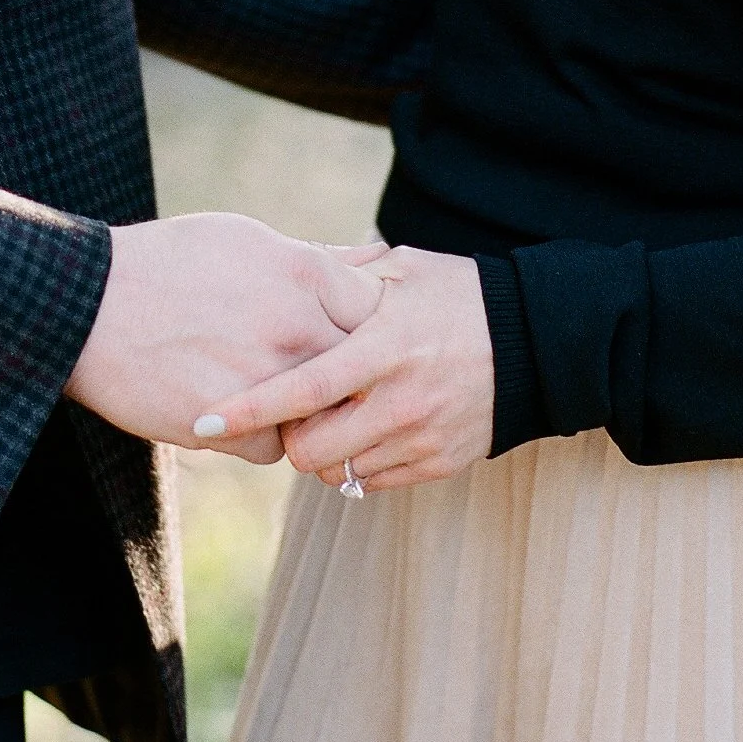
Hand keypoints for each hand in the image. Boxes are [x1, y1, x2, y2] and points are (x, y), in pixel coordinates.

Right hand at [65, 213, 390, 463]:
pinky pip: (276, 447)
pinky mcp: (237, 429)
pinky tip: (230, 410)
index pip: (379, 311)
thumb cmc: (170, 263)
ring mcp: (270, 381)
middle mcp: (298, 326)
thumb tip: (375, 257)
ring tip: (268, 391)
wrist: (90, 305)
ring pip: (322, 415)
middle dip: (350, 378)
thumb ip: (316, 258)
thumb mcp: (247, 239)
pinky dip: (258, 437)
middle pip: (363, 370)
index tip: (353, 334)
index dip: (369, 327)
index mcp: (306, 273)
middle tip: (323, 376)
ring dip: (306, 412)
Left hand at [189, 246, 492, 491]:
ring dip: (323, 451)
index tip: (206, 419)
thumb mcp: (402, 269)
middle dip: (287, 438)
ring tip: (330, 416)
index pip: (303, 388)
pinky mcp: (440, 463)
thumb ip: (340, 270)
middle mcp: (402, 399)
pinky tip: (364, 429)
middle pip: (312, 449)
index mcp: (385, 345)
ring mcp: (423, 437)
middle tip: (287, 411)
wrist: (535, 340)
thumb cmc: (458, 295)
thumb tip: (283, 259)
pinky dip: (357, 463)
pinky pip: (374, 482)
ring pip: (340, 472)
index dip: (249, 408)